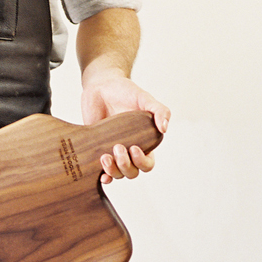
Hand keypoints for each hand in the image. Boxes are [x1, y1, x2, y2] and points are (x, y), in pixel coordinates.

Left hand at [80, 68, 170, 184]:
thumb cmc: (125, 92)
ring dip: (112, 170)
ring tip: (104, 157)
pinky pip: (101, 170)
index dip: (142, 162)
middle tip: (117, 147)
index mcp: (143, 141)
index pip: (148, 163)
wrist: (102, 86)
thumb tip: (164, 129)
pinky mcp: (97, 149)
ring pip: (117, 173)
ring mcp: (112, 150)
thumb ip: (159, 110)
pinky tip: (101, 175)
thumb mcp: (145, 98)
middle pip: (132, 172)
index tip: (134, 148)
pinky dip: (103, 176)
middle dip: (125, 165)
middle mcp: (128, 149)